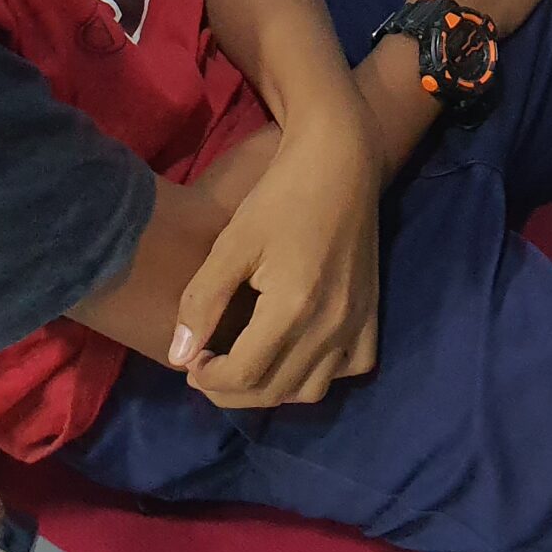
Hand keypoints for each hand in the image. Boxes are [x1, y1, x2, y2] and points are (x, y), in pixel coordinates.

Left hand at [168, 110, 382, 408]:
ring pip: (312, 389)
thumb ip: (203, 301)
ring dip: (273, 388)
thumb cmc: (280, 195)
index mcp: (293, 306)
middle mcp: (331, 324)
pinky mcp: (373, 311)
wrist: (339, 161)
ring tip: (246, 363)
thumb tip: (179, 357)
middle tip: (206, 369)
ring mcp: (358, 320)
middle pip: (274, 390)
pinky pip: (352, 367)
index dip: (207, 378)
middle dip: (231, 390)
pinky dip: (322, 373)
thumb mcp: (232, 243)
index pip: (244, 374)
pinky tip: (297, 354)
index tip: (190, 362)